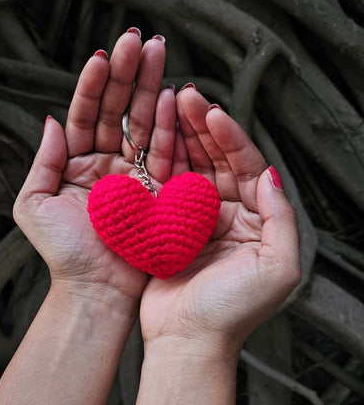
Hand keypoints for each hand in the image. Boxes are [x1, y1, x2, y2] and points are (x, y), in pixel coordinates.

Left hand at [13, 29, 174, 303]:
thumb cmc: (64, 252)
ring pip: (141, 123)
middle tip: (139, 41)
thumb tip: (51, 119)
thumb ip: (43, 160)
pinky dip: (166, 125)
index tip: (103, 57)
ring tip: (158, 55)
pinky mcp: (157, 187)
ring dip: (150, 88)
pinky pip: (163, 151)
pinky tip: (171, 97)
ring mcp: (134, 172)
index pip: (86, 114)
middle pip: (117, 111)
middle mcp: (107, 162)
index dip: (94, 85)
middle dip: (128, 75)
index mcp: (76, 163)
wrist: (96, 289)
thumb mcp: (35, 203)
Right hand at [140, 86, 300, 354]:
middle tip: (186, 96)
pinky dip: (160, 161)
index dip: (232, 137)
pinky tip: (153, 137)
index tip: (213, 113)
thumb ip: (282, 219)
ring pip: (190, 165)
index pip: (248, 166)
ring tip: (169, 104)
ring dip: (180, 136)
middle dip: (203, 127)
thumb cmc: (232, 311)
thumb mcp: (277, 268)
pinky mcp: (167, 222)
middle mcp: (226, 212)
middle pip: (217, 159)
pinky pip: (165, 184)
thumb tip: (273, 176)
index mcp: (255, 218)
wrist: (188, 339)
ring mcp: (194, 215)